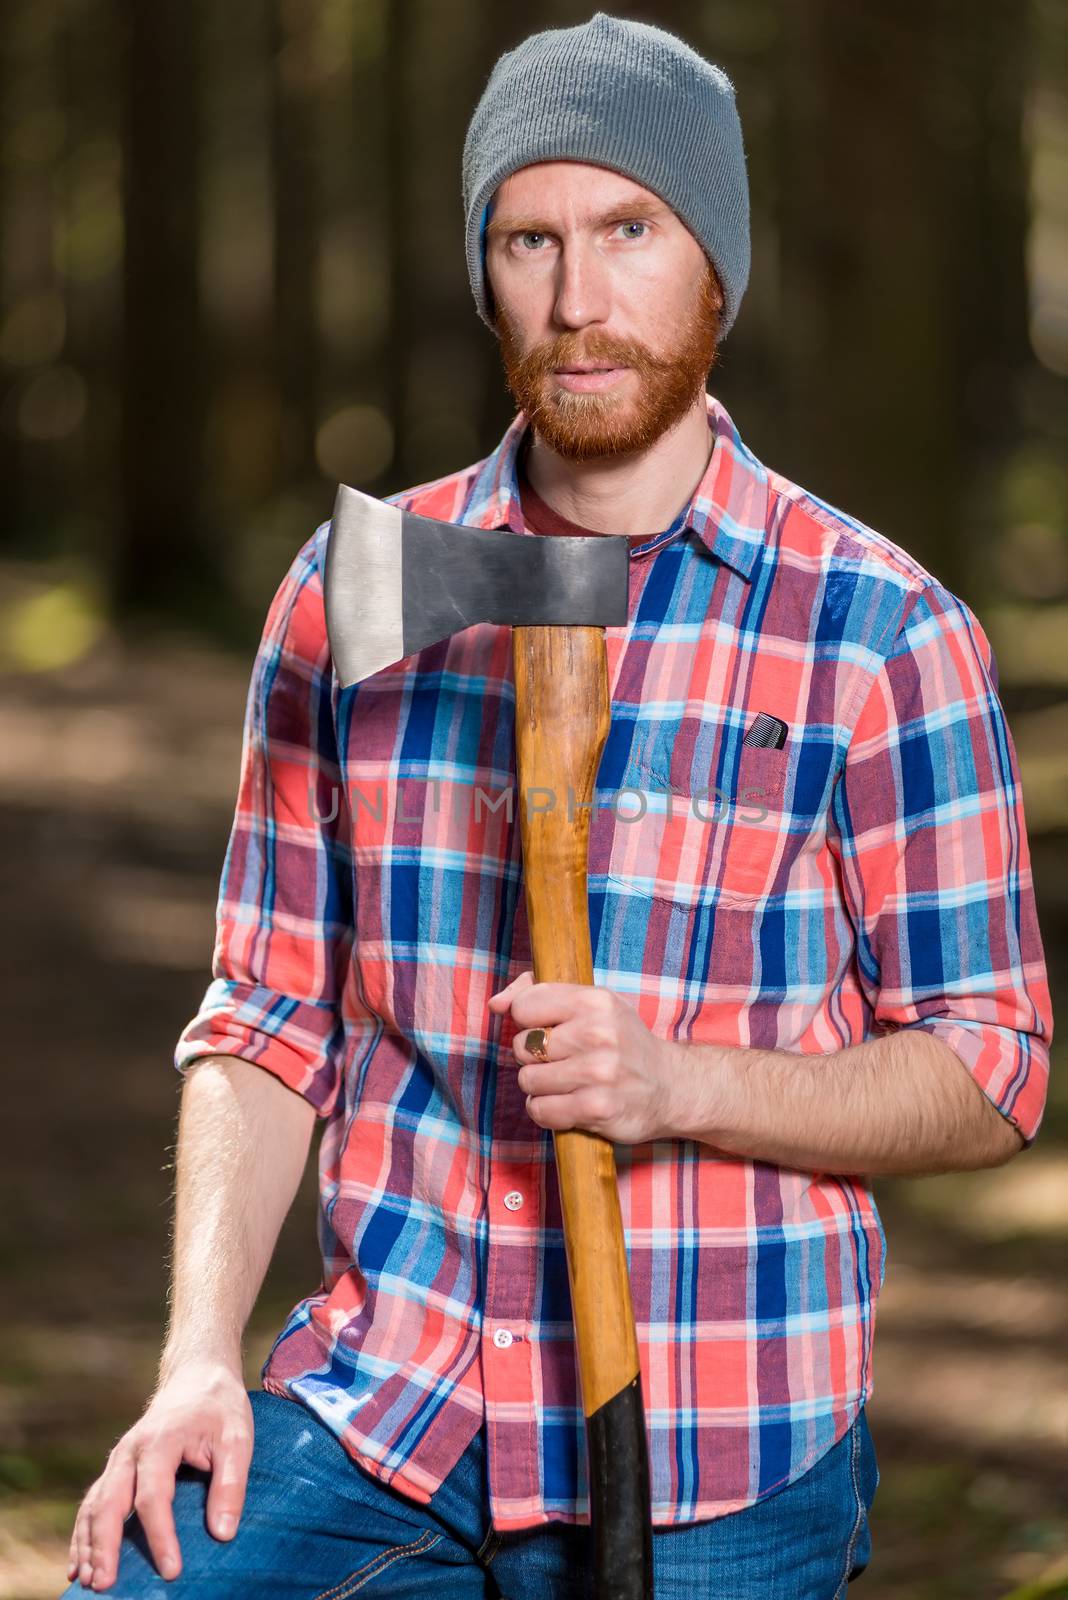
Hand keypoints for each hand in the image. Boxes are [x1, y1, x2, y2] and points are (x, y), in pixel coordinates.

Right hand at [67, 1357, 251, 1590]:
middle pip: (111, 1503)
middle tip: (106, 1586)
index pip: (154, 1496)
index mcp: (161, 1441)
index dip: (160, 1536)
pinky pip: (93, 1502)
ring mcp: (119, 1459)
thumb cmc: (220, 1409)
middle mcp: (131, 1451)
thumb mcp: (237, 1438)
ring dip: (88, 1544)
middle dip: (105, 1546)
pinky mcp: (117, 1468)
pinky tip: (79, 1564)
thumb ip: (231, 1484)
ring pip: (95, 1505)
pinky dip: (83, 1533)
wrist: (197, 1376)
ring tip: (88, 1583)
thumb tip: (223, 1533)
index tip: (171, 1570)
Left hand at [489, 971, 676, 1143]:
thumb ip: (538, 992)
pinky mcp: (596, 1108)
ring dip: (541, 1087)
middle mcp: (597, 1033)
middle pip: (522, 1047)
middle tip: (564, 1060)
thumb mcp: (591, 1004)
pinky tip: (568, 1104)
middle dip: (535, 1057)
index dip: (528, 1022)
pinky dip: (546, 1111)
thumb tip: (496, 1003)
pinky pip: (540, 1110)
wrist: (670, 1088)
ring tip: (567, 1083)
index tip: (549, 1030)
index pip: (524, 1007)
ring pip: (528, 1080)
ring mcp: (597, 1072)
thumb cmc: (622, 1042)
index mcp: (594, 1000)